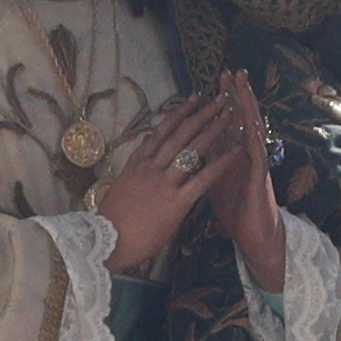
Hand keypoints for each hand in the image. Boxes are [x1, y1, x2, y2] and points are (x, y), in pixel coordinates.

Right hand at [91, 81, 229, 276]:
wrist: (105, 242)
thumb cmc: (112, 220)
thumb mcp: (121, 184)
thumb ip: (137, 162)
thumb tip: (147, 139)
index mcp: (138, 164)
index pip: (161, 131)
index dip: (179, 113)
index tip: (193, 99)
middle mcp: (151, 167)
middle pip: (180, 133)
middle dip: (201, 114)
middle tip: (218, 98)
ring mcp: (164, 182)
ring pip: (192, 149)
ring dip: (213, 129)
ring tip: (229, 115)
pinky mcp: (176, 201)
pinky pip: (202, 178)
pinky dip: (221, 163)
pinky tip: (235, 152)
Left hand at [195, 72, 287, 288]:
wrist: (256, 239)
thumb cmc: (237, 213)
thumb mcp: (215, 186)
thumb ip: (206, 168)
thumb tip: (190, 157)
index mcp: (228, 157)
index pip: (221, 125)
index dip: (215, 105)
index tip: (207, 85)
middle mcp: (243, 157)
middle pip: (237, 121)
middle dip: (232, 97)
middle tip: (228, 73)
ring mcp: (253, 166)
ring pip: (251, 131)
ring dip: (247, 108)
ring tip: (244, 87)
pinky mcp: (260, 180)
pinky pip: (257, 155)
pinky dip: (254, 138)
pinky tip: (252, 123)